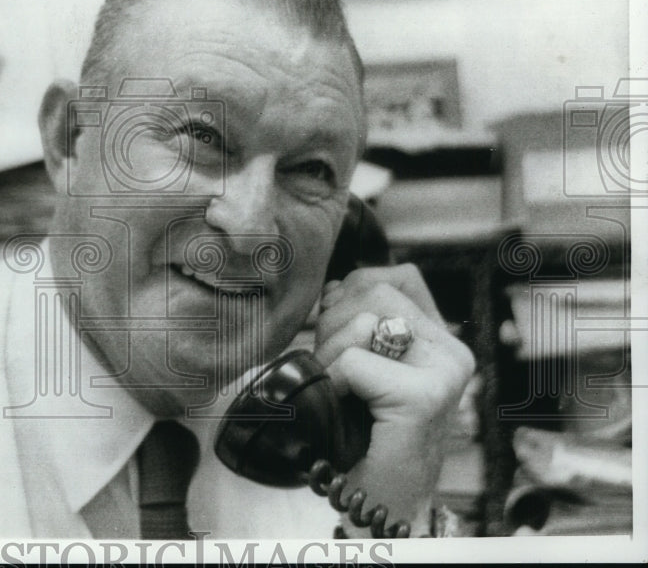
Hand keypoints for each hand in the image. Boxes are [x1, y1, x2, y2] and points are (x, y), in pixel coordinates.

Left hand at [310, 264, 474, 534]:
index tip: (343, 338)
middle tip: (337, 371)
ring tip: (342, 392)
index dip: (353, 295)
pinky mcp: (425, 395)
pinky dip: (333, 380)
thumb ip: (362, 319)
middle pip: (375, 288)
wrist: (374, 505)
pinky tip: (345, 409)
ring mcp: (444, 372)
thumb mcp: (364, 364)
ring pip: (361, 319)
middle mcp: (452, 352)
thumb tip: (339, 284)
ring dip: (330, 353)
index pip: (396, 276)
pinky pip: (353, 359)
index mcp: (441, 340)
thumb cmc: (361, 435)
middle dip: (335, 323)